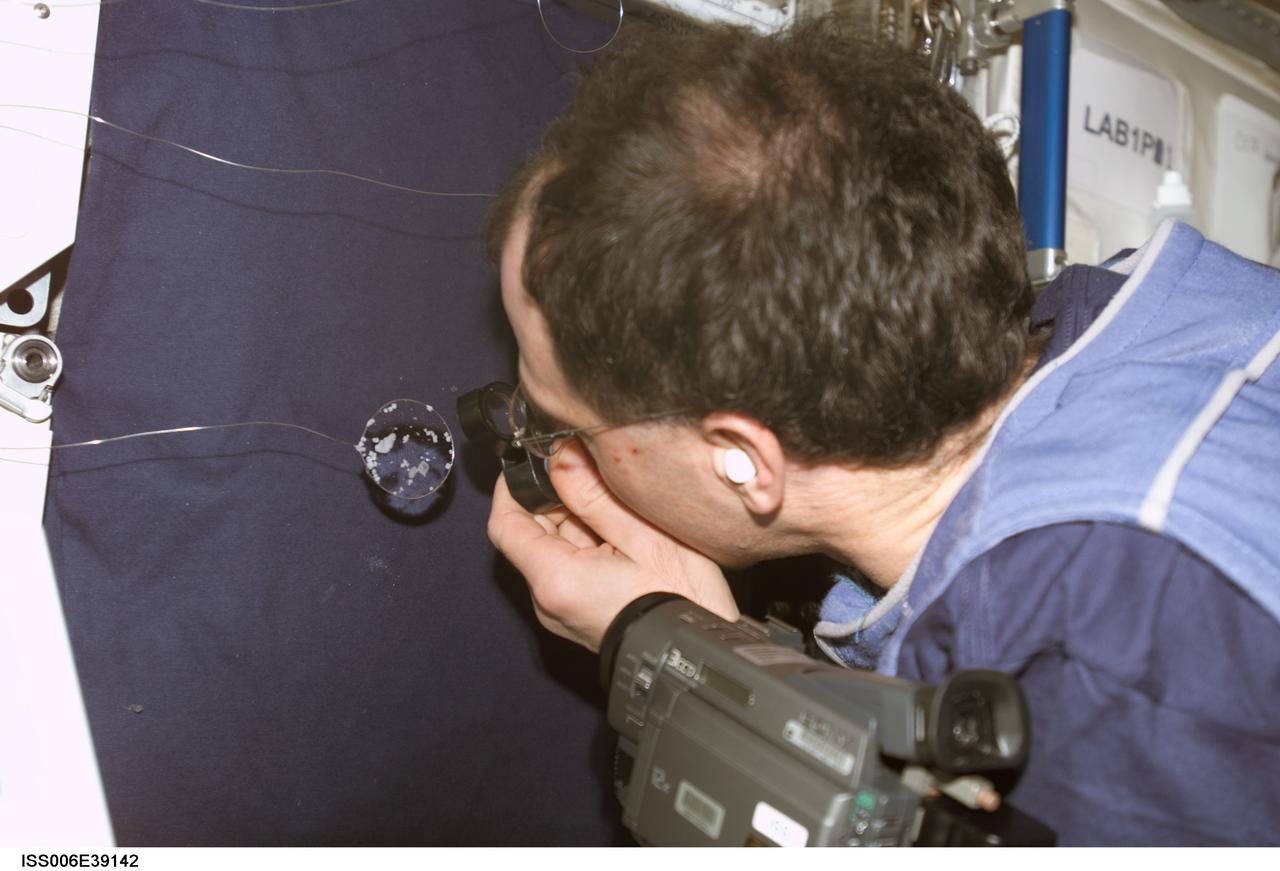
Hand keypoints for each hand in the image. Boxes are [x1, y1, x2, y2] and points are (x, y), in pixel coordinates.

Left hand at [487, 439, 738, 651]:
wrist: (700, 658)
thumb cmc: (682, 601)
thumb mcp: (644, 535)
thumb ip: (594, 495)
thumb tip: (562, 457)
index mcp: (555, 580)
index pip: (504, 525)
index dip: (510, 487)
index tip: (530, 460)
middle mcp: (548, 601)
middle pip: (530, 535)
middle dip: (554, 499)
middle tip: (593, 476)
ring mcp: (562, 611)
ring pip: (553, 549)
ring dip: (576, 520)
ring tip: (620, 508)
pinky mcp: (579, 614)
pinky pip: (570, 567)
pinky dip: (587, 543)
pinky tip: (623, 535)